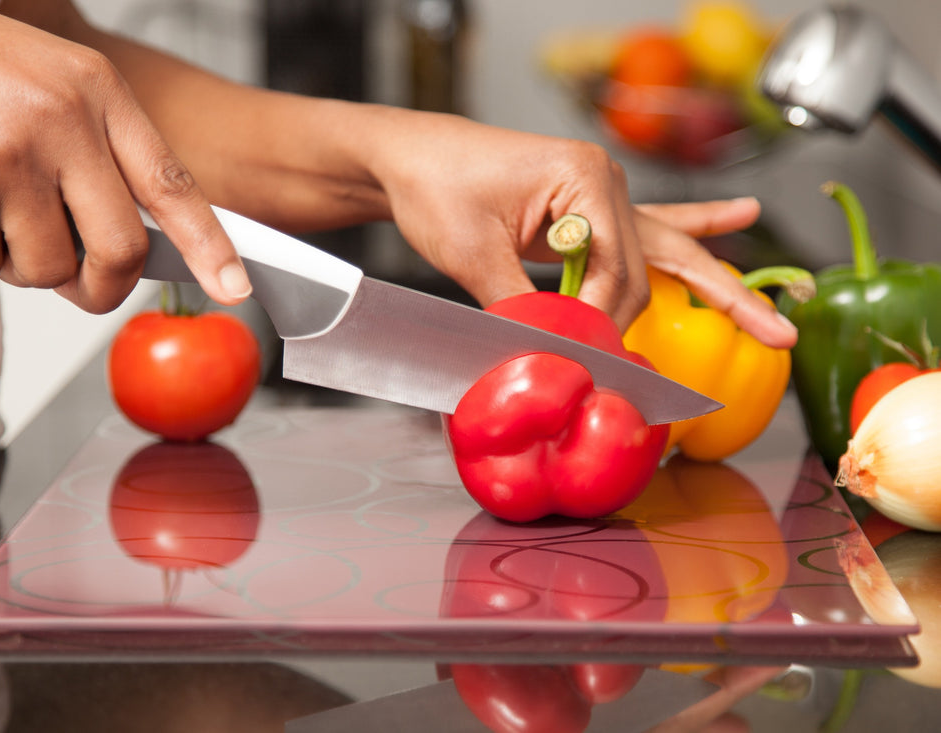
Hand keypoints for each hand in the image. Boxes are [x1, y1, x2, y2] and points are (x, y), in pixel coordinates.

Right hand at [0, 0, 249, 312]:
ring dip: (19, 263)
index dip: (210, 245)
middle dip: (103, 287)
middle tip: (83, 285)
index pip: (172, 184)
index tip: (234, 288)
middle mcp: (62, 122)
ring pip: (46, 269)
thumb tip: (130, 244)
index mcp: (99, 93)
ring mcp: (6, 154)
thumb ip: (100, 153)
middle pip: (119, 250)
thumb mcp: (56, 83)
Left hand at [370, 111, 794, 347]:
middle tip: (769, 337)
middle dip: (678, 313)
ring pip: (670, 245)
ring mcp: (599, 192)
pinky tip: (738, 217)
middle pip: (651, 265)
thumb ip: (515, 305)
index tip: (586, 357)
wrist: (411, 157)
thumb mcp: (471, 252)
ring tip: (774, 319)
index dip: (602, 321)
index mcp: (582, 179)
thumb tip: (545, 356)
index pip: (616, 268)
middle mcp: (602, 181)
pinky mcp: (586, 209)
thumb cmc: (435, 186)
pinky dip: (695, 226)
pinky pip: (649, 225)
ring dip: (717, 281)